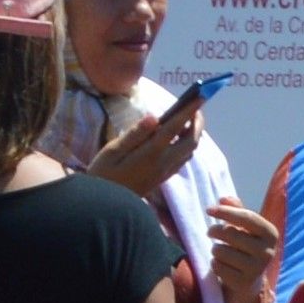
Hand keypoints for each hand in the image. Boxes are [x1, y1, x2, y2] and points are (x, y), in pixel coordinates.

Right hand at [88, 96, 203, 193]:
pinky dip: (187, 145)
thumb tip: (154, 117)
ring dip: (194, 134)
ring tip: (188, 119)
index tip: (201, 96)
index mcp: (151, 153)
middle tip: (195, 106)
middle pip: (191, 141)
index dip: (189, 111)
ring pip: (189, 151)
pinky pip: (183, 159)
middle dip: (197, 122)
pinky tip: (178, 138)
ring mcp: (165, 172)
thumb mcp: (112, 150)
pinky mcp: (163, 178)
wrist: (104, 206)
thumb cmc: (102, 174)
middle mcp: (164, 163)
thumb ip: (135, 134)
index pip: (175, 128)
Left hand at [205, 196, 280, 302]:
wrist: (250, 279)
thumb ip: (236, 210)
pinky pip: (218, 267)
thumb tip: (224, 198)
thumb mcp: (245, 227)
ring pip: (221, 251)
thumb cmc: (245, 245)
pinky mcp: (244, 282)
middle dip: (215, 231)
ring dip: (215, 249)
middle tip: (210, 232)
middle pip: (230, 234)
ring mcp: (257, 269)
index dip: (225, 212)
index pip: (246, 217)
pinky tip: (221, 264)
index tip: (208, 210)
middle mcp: (268, 251)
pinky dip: (215, 264)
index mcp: (271, 233)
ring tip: (220, 251)